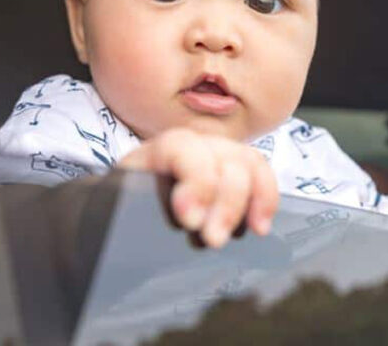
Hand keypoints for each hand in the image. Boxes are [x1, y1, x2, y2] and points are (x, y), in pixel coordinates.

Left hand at [118, 128, 278, 247]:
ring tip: (250, 232)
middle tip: (215, 239)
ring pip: (248, 162)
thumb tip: (149, 230)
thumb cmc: (123, 216)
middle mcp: (190, 147)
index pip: (182, 148)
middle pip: (223, 156)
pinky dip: (266, 198)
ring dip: (253, 199)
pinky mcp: (234, 175)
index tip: (191, 221)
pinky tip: (260, 226)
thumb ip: (132, 211)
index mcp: (154, 153)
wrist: (127, 219)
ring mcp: (216, 156)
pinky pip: (260, 175)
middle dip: (226, 201)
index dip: (195, 181)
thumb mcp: (120, 208)